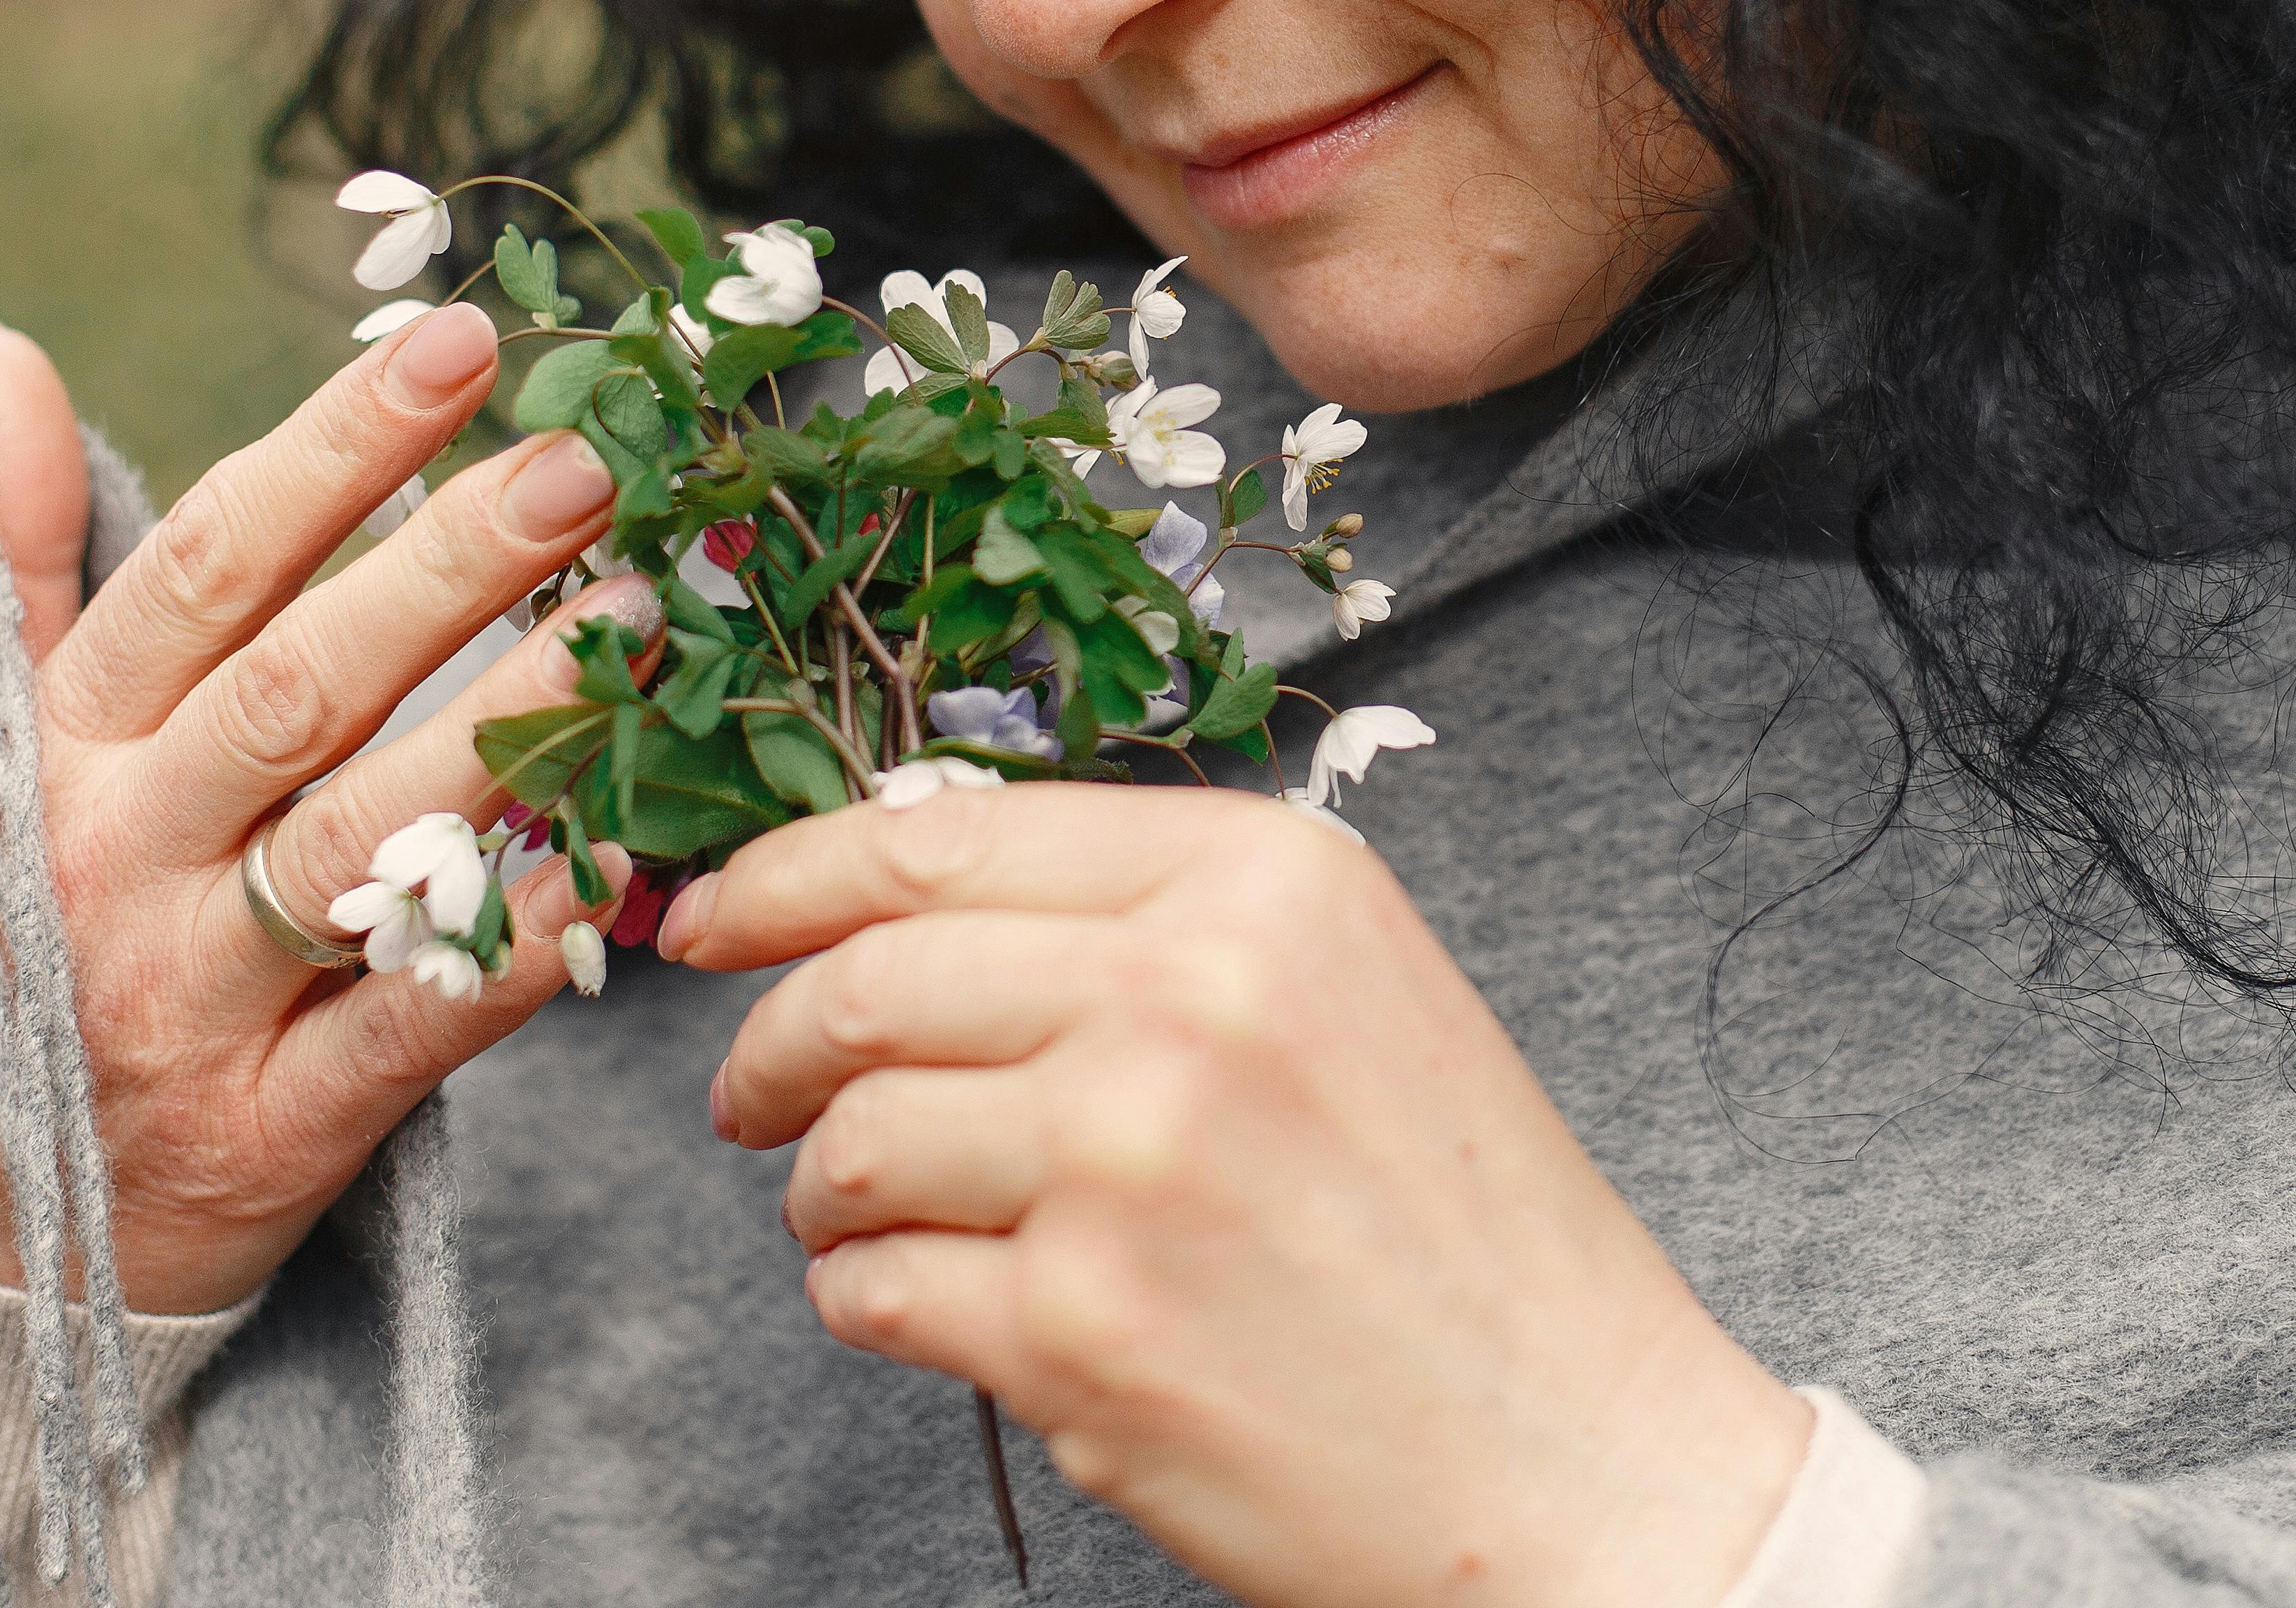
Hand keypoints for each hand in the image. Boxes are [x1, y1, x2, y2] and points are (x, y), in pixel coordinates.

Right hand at [0, 302, 641, 1312]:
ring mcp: (193, 1000)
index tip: (463, 338)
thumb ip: (28, 550)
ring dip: (517, 723)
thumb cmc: (25, 925)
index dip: (335, 446)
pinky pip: (421, 1023)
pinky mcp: (275, 1129)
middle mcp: (118, 860)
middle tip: (594, 457)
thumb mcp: (0, 740)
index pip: (207, 566)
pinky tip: (632, 854)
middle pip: (302, 686)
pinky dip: (523, 941)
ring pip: (369, 843)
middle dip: (453, 564)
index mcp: (60, 747)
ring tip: (656, 616)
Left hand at [658, 785, 1811, 1607]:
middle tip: (749, 1096)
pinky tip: (947, 1312)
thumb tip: (900, 901)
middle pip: (864, 983)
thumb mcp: (1343, 989)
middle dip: (769, 1046)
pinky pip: (872, 1293)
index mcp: (1260, 879)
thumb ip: (1150, 922)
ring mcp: (1124, 1165)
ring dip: (826, 1193)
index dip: (788, 876)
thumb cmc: (1461, 1236)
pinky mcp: (1078, 1336)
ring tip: (880, 1222)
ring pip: (849, 1144)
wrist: (1578, 1459)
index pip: (939, 837)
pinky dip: (871, 1304)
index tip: (716, 918)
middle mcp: (1187, 996)